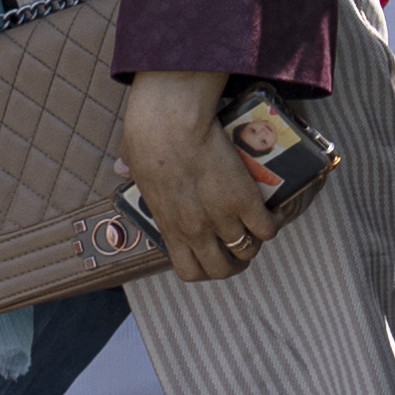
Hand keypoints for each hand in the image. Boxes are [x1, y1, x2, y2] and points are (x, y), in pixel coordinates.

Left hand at [115, 72, 273, 281]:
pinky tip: (273, 211)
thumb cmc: (149, 137)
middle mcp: (194, 231)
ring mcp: (220, 218)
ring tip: (259, 223)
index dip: (206, 266)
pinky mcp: (243, 200)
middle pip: (222, 269)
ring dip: (255, 240)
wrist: (172, 123)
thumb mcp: (136, 165)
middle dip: (235, 261)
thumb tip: (121, 168)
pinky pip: (266, 228)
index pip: (190, 270)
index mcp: (169, 227)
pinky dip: (272, 222)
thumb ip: (131, 172)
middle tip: (242, 242)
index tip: (214, 251)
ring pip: (247, 250)